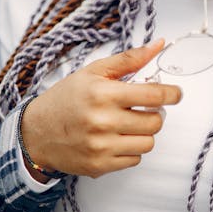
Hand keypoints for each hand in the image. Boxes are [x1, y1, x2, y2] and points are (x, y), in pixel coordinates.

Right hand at [20, 40, 181, 179]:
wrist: (36, 132)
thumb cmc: (67, 97)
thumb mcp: (95, 71)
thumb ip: (130, 59)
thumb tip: (159, 45)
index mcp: (104, 94)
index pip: (153, 95)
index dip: (172, 94)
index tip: (176, 93)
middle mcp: (103, 121)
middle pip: (155, 122)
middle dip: (155, 113)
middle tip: (144, 108)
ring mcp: (101, 146)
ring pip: (148, 143)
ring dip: (144, 132)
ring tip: (129, 123)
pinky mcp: (99, 166)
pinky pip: (134, 160)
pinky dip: (131, 149)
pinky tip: (117, 138)